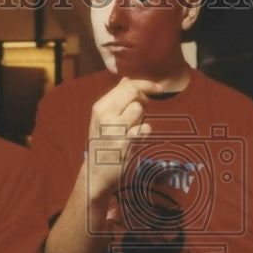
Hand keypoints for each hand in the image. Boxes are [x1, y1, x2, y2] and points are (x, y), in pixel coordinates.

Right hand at [86, 77, 161, 198]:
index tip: (157, 89)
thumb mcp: (101, 119)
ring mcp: (115, 130)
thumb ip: (115, 99)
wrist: (95, 173)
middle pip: (133, 91)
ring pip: (139, 108)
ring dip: (142, 116)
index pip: (126, 84)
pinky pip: (145, 128)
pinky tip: (137, 139)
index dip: (145, 84)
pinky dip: (145, 132)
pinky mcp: (125, 144)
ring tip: (134, 126)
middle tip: (148, 104)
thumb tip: (126, 79)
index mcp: (100, 107)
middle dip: (146, 95)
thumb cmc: (102, 144)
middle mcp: (105, 115)